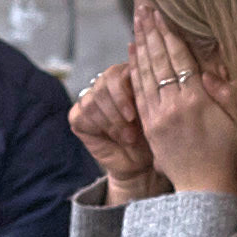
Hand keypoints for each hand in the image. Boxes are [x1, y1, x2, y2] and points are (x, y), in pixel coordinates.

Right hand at [71, 60, 167, 205]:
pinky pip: (82, 113)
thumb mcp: (157, 112)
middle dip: (118, 110)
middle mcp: (106, 83)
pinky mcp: (78, 116)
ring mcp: (90, 98)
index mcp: (126, 75)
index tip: (134, 116)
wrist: (144, 163)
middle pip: (103, 85)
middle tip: (132, 130)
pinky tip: (115, 137)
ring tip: (128, 137)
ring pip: (92, 100)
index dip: (123, 94)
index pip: (116, 73)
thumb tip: (145, 74)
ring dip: (112, 121)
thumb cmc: (156, 135)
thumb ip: (150, 90)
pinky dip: (100, 126)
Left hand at [131, 5, 236, 200]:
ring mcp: (158, 118)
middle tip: (144, 9)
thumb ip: (228, 92)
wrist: (206, 191)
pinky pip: (139, 93)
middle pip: (158, 61)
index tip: (162, 14)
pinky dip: (134, 71)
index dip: (170, 34)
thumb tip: (213, 67)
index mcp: (197, 101)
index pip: (179, 59)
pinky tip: (132, 55)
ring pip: (145, 74)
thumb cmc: (230, 155)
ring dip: (140, 47)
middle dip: (151, 33)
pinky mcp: (149, 128)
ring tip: (137, 25)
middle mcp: (173, 106)